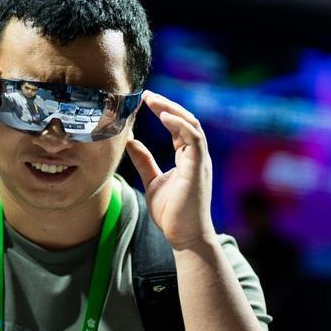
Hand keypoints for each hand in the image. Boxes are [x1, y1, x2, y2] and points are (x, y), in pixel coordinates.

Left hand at [125, 91, 215, 250]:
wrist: (184, 236)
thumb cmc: (171, 213)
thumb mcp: (152, 181)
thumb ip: (144, 161)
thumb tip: (130, 142)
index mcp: (187, 158)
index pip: (178, 127)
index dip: (164, 111)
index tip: (145, 100)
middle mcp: (196, 156)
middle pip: (186, 121)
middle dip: (167, 105)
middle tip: (147, 94)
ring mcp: (200, 161)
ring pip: (192, 125)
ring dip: (173, 110)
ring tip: (153, 100)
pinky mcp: (199, 169)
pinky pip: (194, 139)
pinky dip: (180, 125)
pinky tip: (164, 117)